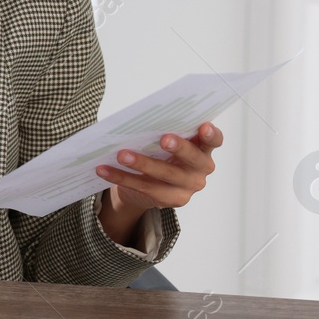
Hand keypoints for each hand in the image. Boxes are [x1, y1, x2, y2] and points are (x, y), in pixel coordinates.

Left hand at [94, 122, 221, 244]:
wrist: (145, 186)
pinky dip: (121, 177)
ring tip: (122, 154)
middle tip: (164, 138)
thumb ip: (162, 131)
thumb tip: (138, 117)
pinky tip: (104, 169)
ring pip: (165, 175)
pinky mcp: (170, 200)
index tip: (204, 126)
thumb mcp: (163, 142)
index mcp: (203, 150)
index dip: (211, 135)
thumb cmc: (157, 153)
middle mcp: (201, 170)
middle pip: (193, 159)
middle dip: (179, 148)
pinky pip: (143, 188)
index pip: (214, 141)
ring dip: (142, 163)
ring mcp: (187, 187)